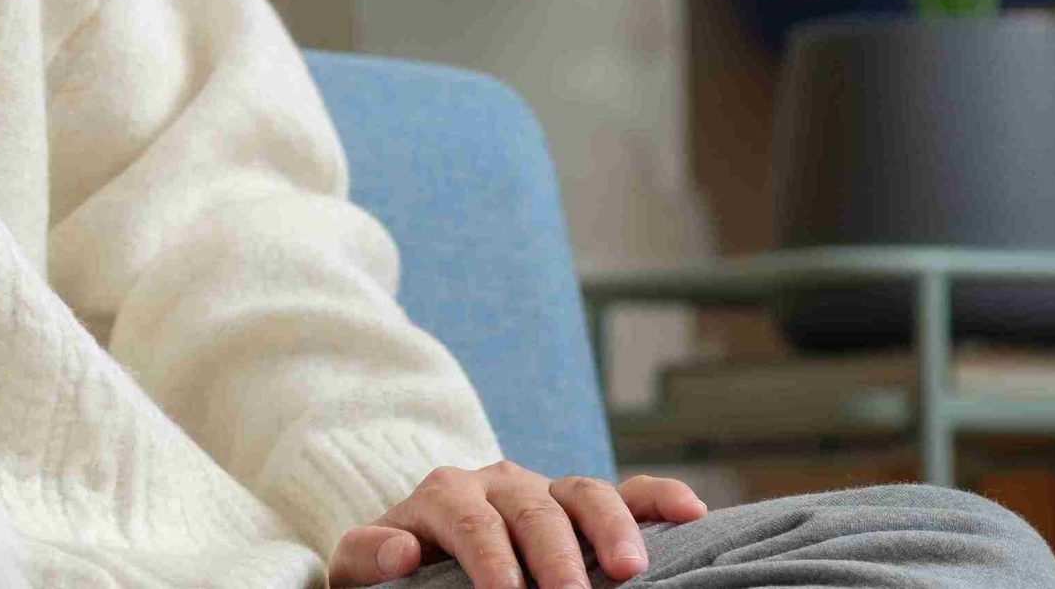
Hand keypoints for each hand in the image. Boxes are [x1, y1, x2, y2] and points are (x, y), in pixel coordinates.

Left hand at [327, 462, 706, 587]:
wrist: (414, 551)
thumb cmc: (396, 567)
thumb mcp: (363, 568)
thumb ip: (365, 556)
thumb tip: (399, 551)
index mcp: (446, 494)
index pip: (472, 524)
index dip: (491, 561)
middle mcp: (499, 483)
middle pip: (534, 511)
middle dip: (557, 558)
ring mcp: (547, 491)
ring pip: (585, 493)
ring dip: (612, 529)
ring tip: (632, 570)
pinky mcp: (583, 506)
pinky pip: (626, 490)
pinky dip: (658, 496)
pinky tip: (691, 511)